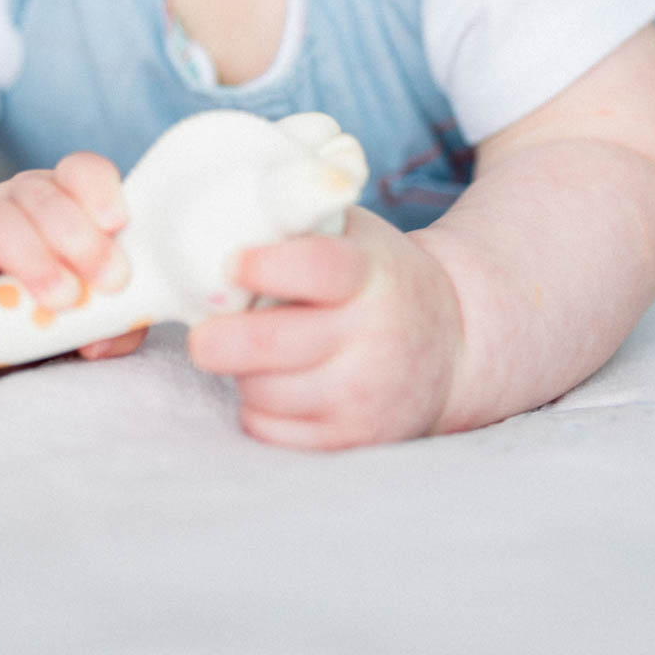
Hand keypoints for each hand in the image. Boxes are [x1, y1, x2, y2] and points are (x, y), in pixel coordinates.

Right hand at [0, 154, 144, 362]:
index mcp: (58, 202)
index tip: (117, 223)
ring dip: (30, 256)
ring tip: (57, 298)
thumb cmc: (31, 304)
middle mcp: (14, 202)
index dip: (99, 190)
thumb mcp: (76, 312)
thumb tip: (103, 341)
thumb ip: (106, 323)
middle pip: (41, 196)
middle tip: (104, 283)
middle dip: (77, 238)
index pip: (80, 172)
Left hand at [186, 207, 462, 448]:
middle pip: (269, 344)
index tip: (231, 264)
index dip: (264, 266)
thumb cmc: (378, 277)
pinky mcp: (348, 440)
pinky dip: (256, 407)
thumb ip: (301, 220)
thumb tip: (221, 214)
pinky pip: (268, 429)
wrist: (451, 345)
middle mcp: (370, 337)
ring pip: (261, 390)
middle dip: (219, 338)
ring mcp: (360, 396)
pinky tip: (274, 382)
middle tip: (203, 331)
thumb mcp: (357, 234)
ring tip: (252, 349)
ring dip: (240, 370)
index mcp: (369, 274)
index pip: (314, 268)